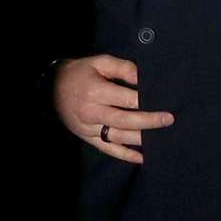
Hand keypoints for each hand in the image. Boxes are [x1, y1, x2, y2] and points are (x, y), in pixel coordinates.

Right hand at [51, 54, 173, 164]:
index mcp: (96, 92)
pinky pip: (108, 149)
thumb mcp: (100, 62)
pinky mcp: (88, 138)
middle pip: (125, 120)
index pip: (126, 99)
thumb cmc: (80, 73)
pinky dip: (125, 155)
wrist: (51, 89)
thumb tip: (143, 77)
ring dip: (141, 139)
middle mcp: (92, 113)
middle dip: (149, 121)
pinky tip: (142, 158)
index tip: (163, 100)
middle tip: (169, 120)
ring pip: (119, 137)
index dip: (145, 100)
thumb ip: (123, 68)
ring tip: (161, 138)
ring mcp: (90, 128)